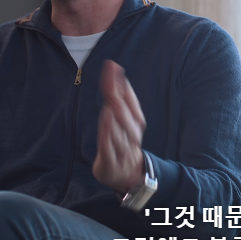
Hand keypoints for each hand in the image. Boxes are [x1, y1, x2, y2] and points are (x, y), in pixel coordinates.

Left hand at [93, 60, 146, 193]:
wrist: (129, 174)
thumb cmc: (124, 142)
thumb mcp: (125, 119)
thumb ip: (121, 98)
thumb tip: (116, 72)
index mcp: (135, 121)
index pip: (129, 99)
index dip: (121, 82)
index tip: (112, 65)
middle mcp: (131, 134)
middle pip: (124, 113)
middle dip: (117, 95)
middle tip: (110, 80)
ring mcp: (122, 148)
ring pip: (119, 131)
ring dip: (114, 116)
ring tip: (109, 102)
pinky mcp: (110, 161)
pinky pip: (110, 148)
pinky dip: (108, 136)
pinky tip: (105, 125)